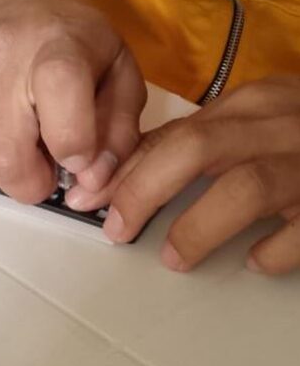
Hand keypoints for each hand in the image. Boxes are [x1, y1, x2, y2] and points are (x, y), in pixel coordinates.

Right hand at [0, 0, 145, 202]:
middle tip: (51, 166)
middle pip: (6, 158)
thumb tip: (90, 183)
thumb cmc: (80, 43)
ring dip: (10, 171)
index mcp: (59, 48)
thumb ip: (118, 136)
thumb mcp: (121, 79)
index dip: (73, 146)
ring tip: (28, 143)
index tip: (80, 158)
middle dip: (34, 182)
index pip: (60, 109)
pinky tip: (5, 127)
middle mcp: (3, 57)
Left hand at [66, 76, 299, 273]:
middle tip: (117, 230)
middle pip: (195, 150)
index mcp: (249, 105)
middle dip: (143, 192)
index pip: (171, 135)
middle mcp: (278, 124)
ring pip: (245, 188)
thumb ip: (197, 140)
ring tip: (173, 258)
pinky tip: (254, 261)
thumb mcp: (251, 123)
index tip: (87, 200)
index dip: (123, 171)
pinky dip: (274, 251)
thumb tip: (128, 171)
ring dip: (197, 227)